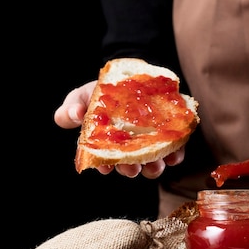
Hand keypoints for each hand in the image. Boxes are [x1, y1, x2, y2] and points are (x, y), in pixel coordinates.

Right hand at [54, 81, 184, 178]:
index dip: (104, 167)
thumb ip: (73, 107)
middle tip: (131, 168)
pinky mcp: (170, 139)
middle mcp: (129, 150)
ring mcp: (149, 146)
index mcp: (107, 146)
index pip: (103, 162)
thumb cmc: (104, 93)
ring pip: (152, 165)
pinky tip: (174, 156)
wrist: (133, 78)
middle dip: (130, 170)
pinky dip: (175, 156)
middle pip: (129, 167)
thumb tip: (74, 114)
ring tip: (154, 165)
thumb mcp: (84, 96)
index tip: (104, 169)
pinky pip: (175, 152)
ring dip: (153, 168)